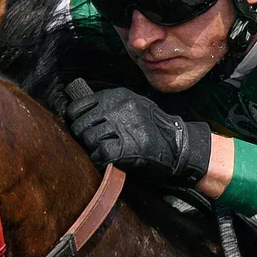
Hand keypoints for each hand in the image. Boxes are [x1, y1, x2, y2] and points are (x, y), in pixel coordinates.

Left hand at [65, 86, 212, 186]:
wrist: (179, 146)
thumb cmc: (155, 128)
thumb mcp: (134, 105)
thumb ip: (110, 105)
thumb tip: (82, 113)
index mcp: (116, 96)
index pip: (78, 106)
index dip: (76, 120)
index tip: (82, 128)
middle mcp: (117, 108)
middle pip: (80, 125)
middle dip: (84, 137)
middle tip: (94, 143)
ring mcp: (121, 126)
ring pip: (89, 139)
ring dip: (93, 149)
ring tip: (104, 151)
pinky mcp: (126, 146)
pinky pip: (100, 153)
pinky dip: (100, 160)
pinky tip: (108, 161)